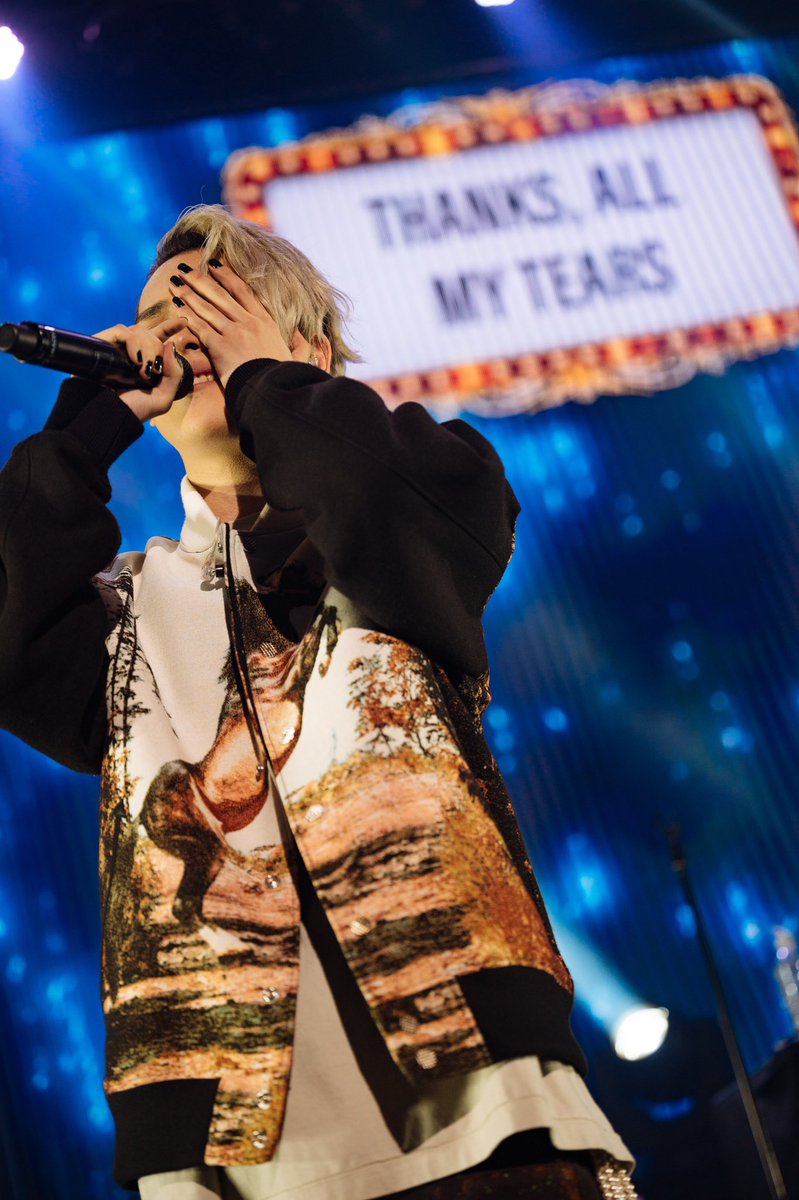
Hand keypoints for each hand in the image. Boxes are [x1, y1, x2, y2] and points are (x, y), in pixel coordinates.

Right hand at [92, 313, 188, 421]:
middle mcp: (132, 353)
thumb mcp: (163, 398)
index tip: (184, 321)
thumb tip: (170, 344)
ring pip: (137, 330)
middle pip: (150, 333)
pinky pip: (121, 330)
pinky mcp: (102, 345)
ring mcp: (117, 348)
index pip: (159, 338)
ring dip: (147, 346)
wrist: (109, 415)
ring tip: (143, 368)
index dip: (170, 327)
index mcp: (147, 363)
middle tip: (154, 368)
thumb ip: (174, 374)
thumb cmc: (135, 411)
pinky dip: (132, 340)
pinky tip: (135, 359)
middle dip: (157, 347)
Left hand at [166, 259, 295, 388]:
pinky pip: (200, 328)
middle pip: (219, 295)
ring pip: (206, 308)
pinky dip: (187, 316)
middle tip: (184, 269)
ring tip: (175, 283)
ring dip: (188, 294)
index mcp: (266, 321)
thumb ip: (300, 344)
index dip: (225, 275)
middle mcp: (248, 322)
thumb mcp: (298, 357)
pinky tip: (177, 307)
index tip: (213, 265)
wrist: (273, 390)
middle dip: (199, 280)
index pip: (242, 291)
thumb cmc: (286, 377)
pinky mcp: (220, 347)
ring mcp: (233, 333)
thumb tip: (304, 336)